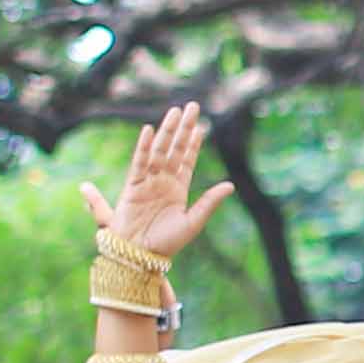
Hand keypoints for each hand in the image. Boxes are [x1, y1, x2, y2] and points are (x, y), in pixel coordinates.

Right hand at [91, 100, 234, 275]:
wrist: (141, 256)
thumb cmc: (167, 243)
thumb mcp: (194, 222)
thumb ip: (210, 202)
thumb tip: (230, 185)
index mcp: (178, 189)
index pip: (187, 160)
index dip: (193, 143)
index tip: (201, 126)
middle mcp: (163, 182)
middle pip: (174, 149)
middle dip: (183, 129)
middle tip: (191, 106)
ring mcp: (148, 182)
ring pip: (159, 151)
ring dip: (167, 132)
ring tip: (175, 112)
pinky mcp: (133, 186)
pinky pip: (139, 163)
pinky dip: (143, 147)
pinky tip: (149, 131)